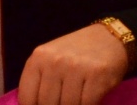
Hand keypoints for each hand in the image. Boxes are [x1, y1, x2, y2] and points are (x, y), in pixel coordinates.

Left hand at [17, 22, 131, 104]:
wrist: (109, 38)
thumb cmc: (76, 53)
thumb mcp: (50, 61)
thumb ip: (40, 83)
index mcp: (38, 58)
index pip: (27, 98)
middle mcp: (55, 61)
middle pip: (47, 104)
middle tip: (64, 99)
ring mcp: (76, 68)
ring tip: (78, 97)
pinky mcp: (97, 75)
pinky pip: (87, 104)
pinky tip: (89, 97)